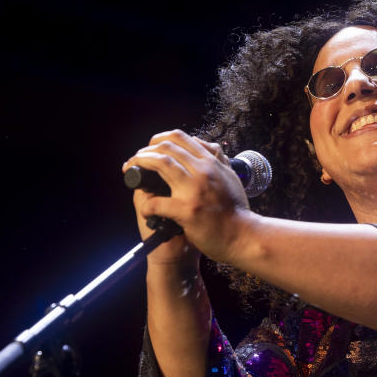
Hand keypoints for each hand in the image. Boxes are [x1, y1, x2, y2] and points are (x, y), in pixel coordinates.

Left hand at [123, 130, 251, 264]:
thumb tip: (208, 147)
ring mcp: (194, 189)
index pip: (180, 138)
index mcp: (211, 163)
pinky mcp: (187, 210)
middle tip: (136, 160)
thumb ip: (219, 161)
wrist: (244, 237)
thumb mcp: (231, 178)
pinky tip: (147, 212)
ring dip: (140, 163)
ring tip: (131, 171)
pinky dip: (147, 207)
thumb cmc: (237, 213)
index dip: (159, 140)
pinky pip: (158, 203)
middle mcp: (203, 171)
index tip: (150, 148)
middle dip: (145, 151)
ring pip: (161, 163)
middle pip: (167, 147)